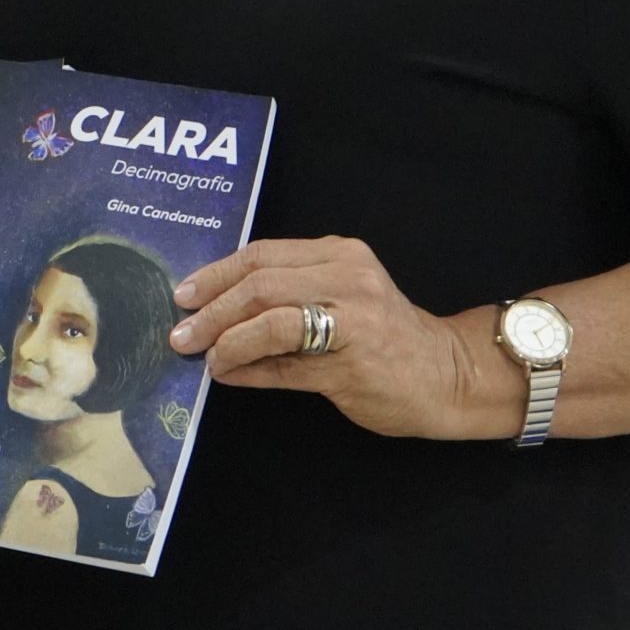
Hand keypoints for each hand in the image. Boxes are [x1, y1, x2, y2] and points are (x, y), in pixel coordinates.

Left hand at [169, 236, 505, 439]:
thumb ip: (286, 296)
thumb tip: (216, 313)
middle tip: (182, 333)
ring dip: (227, 340)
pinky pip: (286, 364)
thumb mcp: (339, 297)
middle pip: (260, 283)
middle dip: (212, 309)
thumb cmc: (385, 338)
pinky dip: (249, 369)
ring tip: (206, 357)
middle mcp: (347, 277)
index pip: (262, 254)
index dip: (216, 274)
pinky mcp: (351, 363)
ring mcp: (352, 319)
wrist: (447, 375)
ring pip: (271, 319)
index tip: (184, 294)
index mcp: (339, 253)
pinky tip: (229, 375)